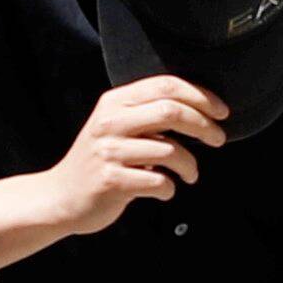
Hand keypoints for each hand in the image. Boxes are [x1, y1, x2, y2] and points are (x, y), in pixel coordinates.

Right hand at [29, 76, 226, 238]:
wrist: (60, 197)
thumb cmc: (101, 161)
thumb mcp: (116, 126)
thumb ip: (147, 114)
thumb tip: (200, 110)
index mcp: (115, 102)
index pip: (165, 85)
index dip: (200, 96)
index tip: (222, 112)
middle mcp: (110, 122)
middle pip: (171, 111)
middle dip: (204, 125)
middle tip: (219, 139)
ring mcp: (109, 151)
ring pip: (169, 150)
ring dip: (190, 165)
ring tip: (190, 175)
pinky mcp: (110, 181)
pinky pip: (158, 181)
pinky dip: (170, 188)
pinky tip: (166, 190)